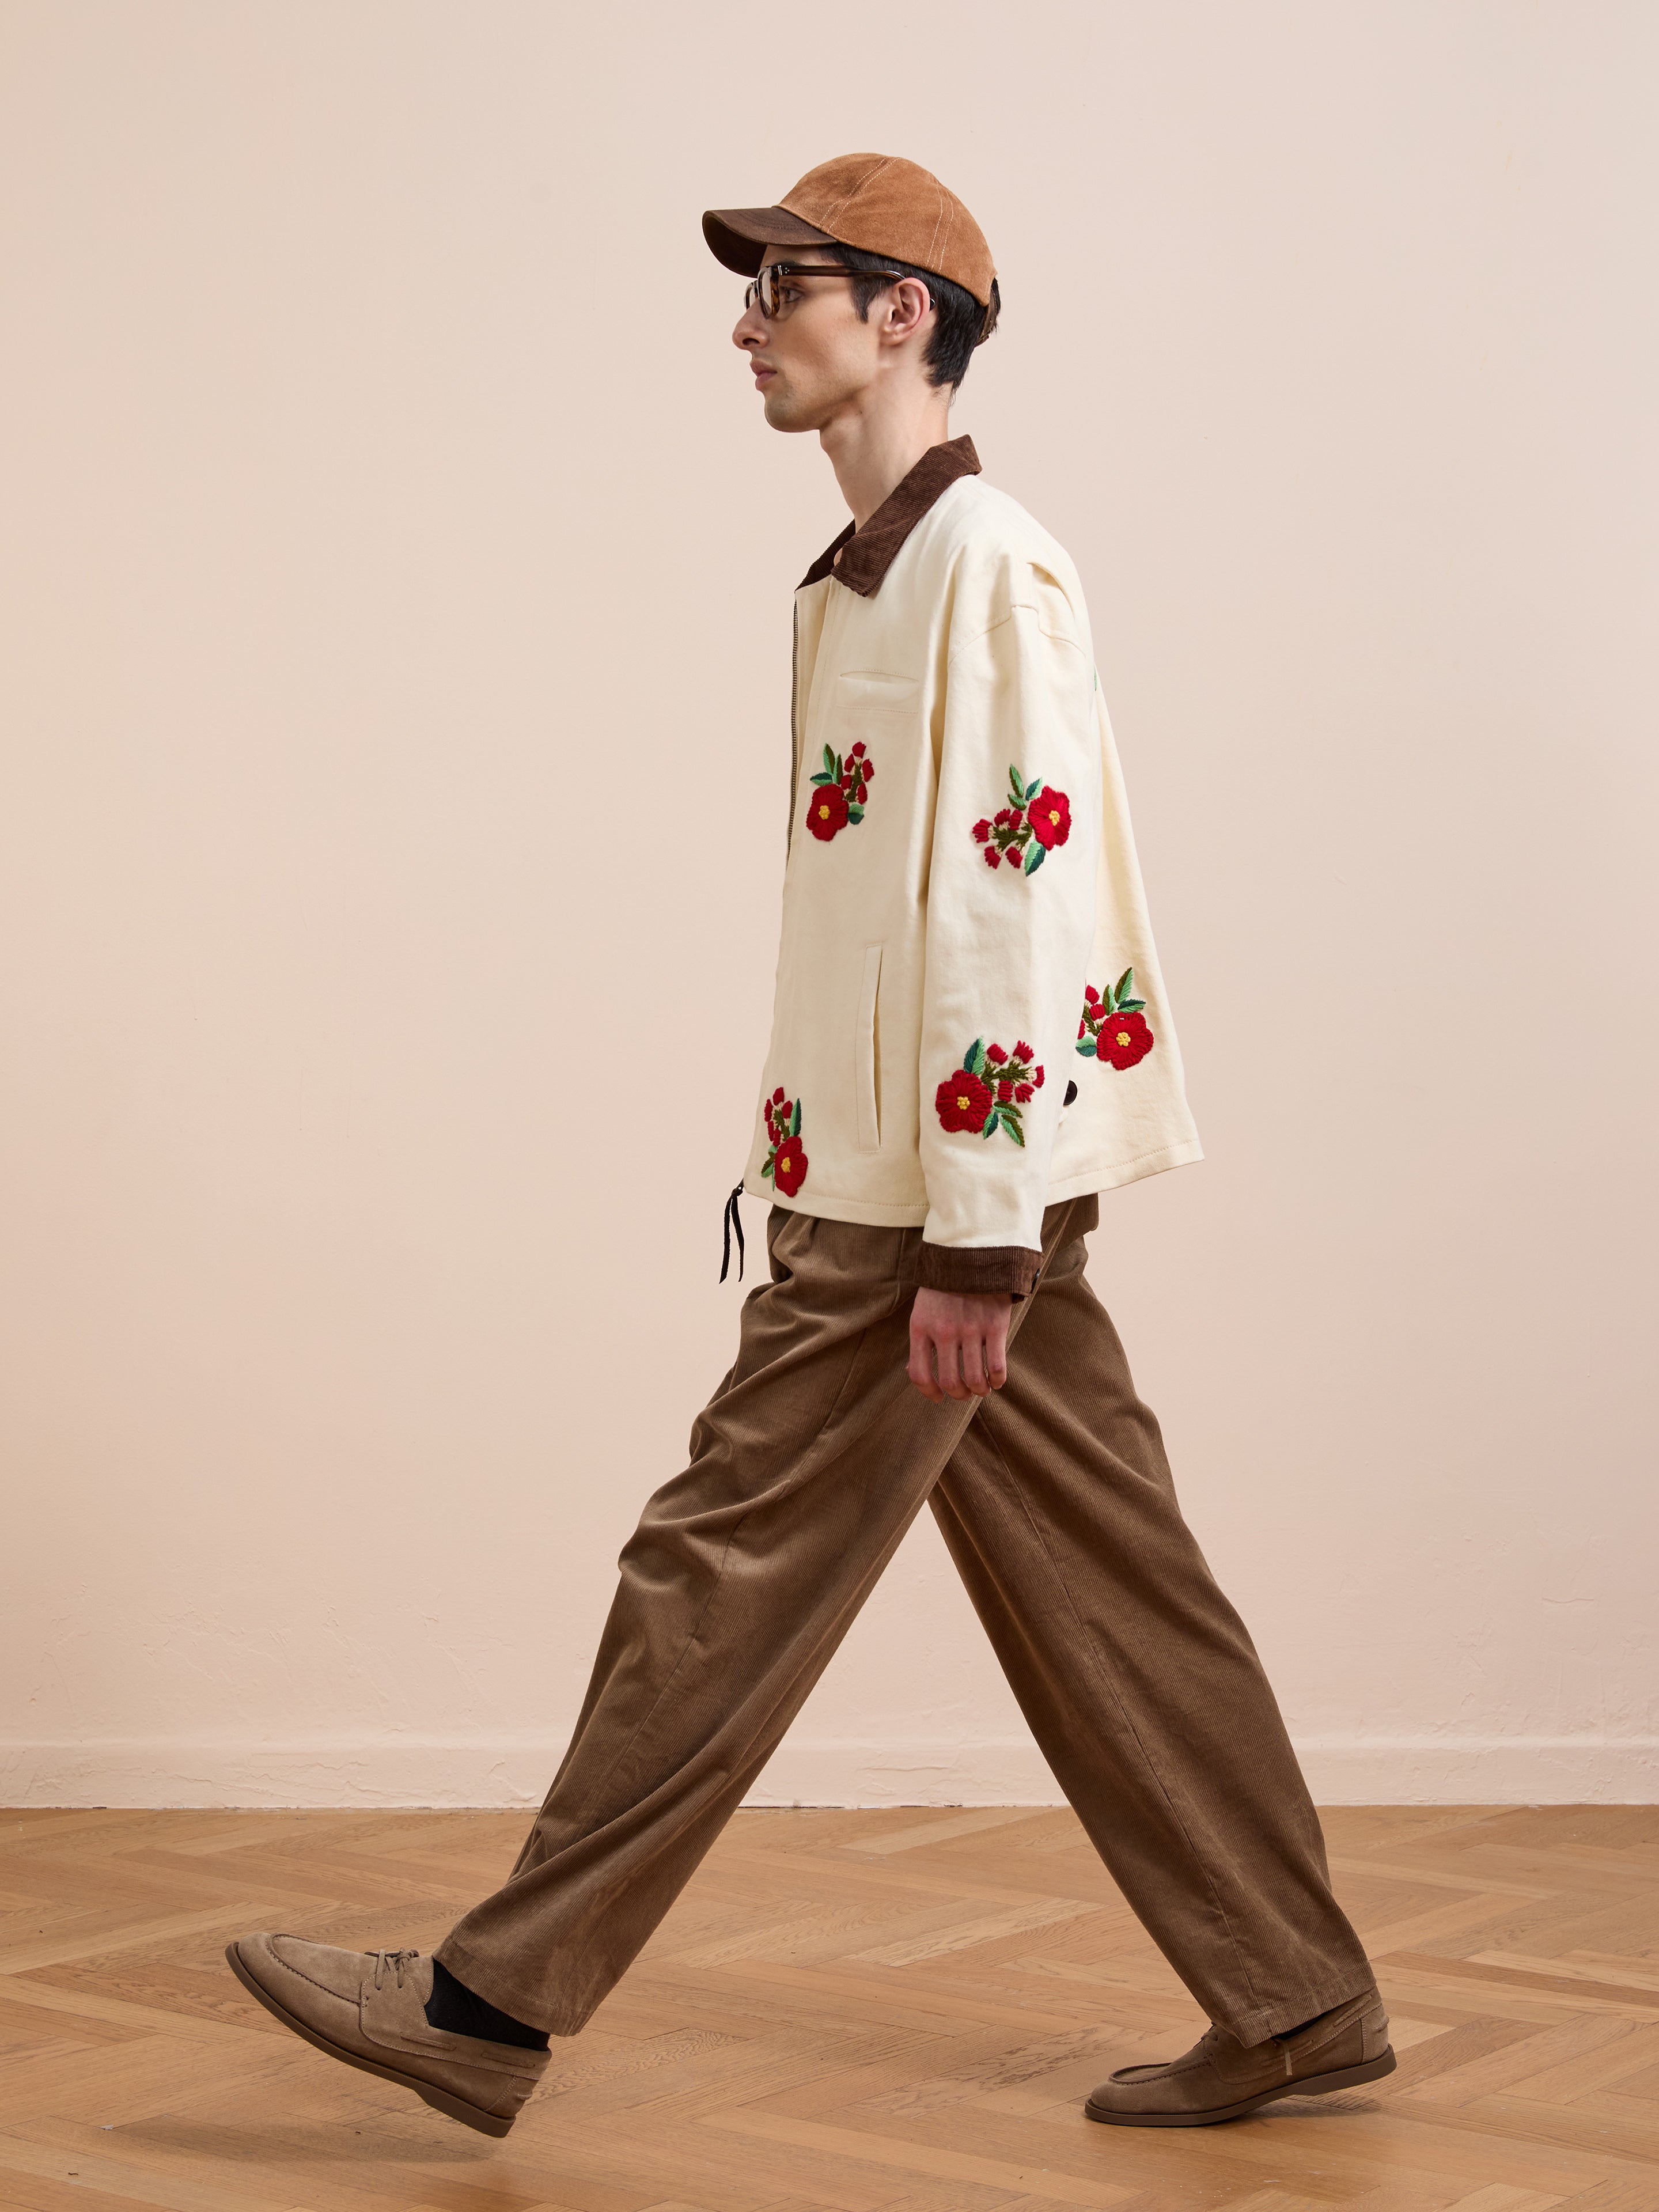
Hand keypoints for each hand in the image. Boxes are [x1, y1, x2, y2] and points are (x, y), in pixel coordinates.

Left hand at [907, 1287, 1011, 1402]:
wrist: (973, 1256)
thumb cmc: (944, 1288)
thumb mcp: (922, 1310)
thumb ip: (919, 1341)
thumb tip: (912, 1372)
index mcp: (921, 1328)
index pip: (919, 1374)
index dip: (928, 1393)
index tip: (938, 1398)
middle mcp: (944, 1331)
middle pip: (949, 1381)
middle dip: (958, 1394)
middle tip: (964, 1393)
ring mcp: (970, 1329)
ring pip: (974, 1379)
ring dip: (978, 1391)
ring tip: (981, 1389)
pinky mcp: (994, 1326)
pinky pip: (997, 1366)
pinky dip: (998, 1380)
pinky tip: (997, 1380)